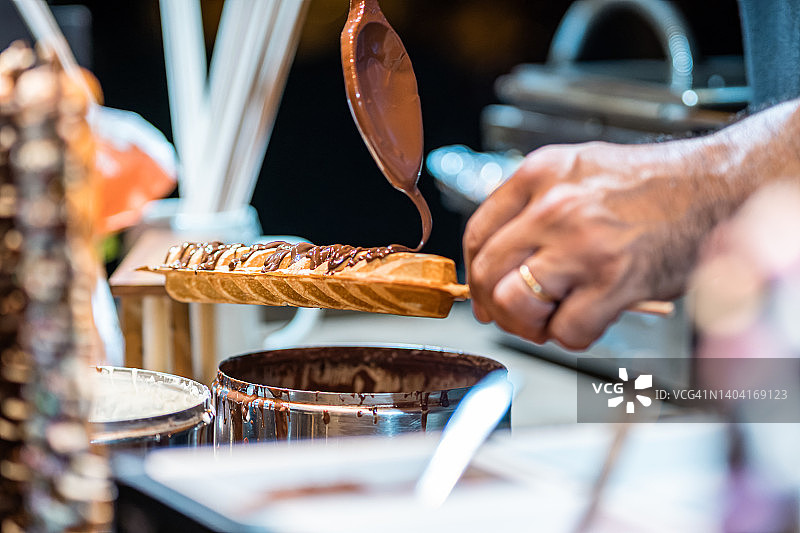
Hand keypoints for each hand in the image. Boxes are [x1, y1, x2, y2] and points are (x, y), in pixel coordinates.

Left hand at [464, 140, 718, 348]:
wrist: (718, 186)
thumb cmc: (654, 185)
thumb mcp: (579, 173)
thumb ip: (534, 209)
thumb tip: (499, 264)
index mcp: (541, 174)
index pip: (477, 233)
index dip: (474, 273)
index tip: (483, 292)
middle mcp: (555, 206)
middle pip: (487, 272)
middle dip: (495, 306)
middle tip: (516, 315)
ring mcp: (583, 243)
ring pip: (515, 304)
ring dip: (528, 325)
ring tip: (552, 320)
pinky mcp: (615, 280)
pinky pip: (566, 330)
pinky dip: (572, 337)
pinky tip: (590, 320)